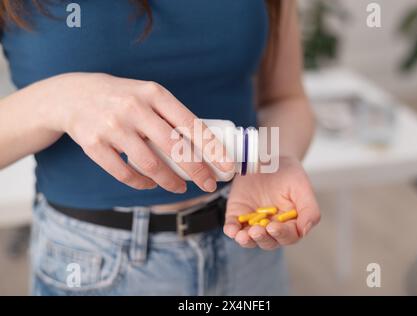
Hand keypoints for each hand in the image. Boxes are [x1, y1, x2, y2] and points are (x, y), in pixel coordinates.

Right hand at [41, 73, 231, 191]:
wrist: (74, 95)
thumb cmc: (123, 98)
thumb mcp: (148, 95)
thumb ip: (172, 116)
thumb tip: (205, 147)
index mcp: (154, 93)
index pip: (191, 123)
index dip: (212, 148)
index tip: (227, 166)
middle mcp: (134, 108)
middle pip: (174, 147)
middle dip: (197, 171)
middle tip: (209, 185)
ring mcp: (112, 126)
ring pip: (150, 164)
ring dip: (170, 181)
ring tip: (179, 187)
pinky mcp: (93, 144)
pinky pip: (124, 173)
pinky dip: (142, 183)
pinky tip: (150, 184)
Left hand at [224, 156, 319, 249]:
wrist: (269, 158)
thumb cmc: (289, 174)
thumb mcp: (302, 187)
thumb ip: (309, 210)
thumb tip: (305, 231)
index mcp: (290, 224)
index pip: (287, 236)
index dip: (281, 234)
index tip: (273, 227)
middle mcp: (271, 227)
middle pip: (268, 241)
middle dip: (262, 238)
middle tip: (257, 231)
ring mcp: (253, 223)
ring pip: (249, 239)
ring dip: (246, 240)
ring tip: (242, 236)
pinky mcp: (237, 215)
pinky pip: (233, 226)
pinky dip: (231, 230)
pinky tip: (230, 230)